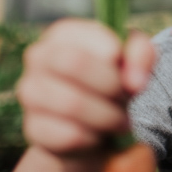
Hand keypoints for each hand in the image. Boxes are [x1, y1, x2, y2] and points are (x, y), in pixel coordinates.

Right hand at [16, 19, 156, 155]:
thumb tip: (135, 81)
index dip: (118, 57)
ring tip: (120, 120)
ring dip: (107, 116)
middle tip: (127, 99)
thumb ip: (142, 54)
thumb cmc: (112, 80)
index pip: (90, 36)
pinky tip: (99, 135)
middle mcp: (39, 56)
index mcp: (63, 33)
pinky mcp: (32, 127)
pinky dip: (93, 138)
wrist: (92, 125)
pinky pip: (67, 135)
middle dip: (112, 86)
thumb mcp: (134, 59)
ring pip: (72, 103)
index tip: (133, 74)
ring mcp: (30, 92)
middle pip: (76, 63)